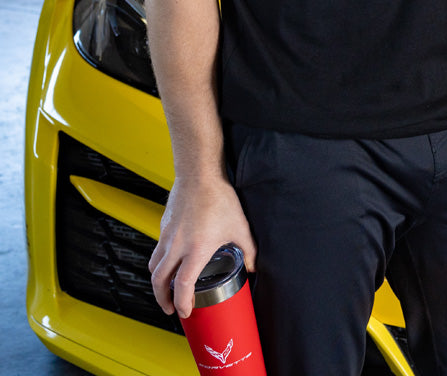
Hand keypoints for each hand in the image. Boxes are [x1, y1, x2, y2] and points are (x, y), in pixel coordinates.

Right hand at [148, 176, 256, 318]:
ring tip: (165, 289)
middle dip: (163, 300)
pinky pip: (157, 250)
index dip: (183, 303)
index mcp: (196, 250)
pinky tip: (170, 260)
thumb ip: (248, 250)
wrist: (200, 174)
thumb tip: (253, 266)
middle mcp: (177, 246)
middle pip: (159, 281)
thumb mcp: (239, 226)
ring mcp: (167, 236)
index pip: (183, 286)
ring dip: (158, 282)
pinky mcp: (164, 226)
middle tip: (170, 308)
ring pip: (153, 266)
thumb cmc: (220, 198)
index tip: (186, 312)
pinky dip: (159, 262)